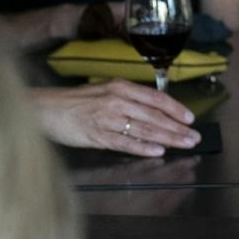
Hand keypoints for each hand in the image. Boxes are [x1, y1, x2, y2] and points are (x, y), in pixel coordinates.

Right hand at [33, 79, 198, 155]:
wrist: (44, 108)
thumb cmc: (74, 102)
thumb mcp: (102, 92)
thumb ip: (125, 100)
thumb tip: (150, 112)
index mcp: (119, 87)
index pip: (155, 97)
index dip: (175, 108)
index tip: (190, 118)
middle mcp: (116, 100)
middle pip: (154, 115)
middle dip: (177, 127)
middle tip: (195, 137)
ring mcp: (106, 118)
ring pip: (144, 129)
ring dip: (168, 138)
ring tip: (184, 144)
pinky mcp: (97, 135)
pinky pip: (124, 142)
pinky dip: (143, 147)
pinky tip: (158, 151)